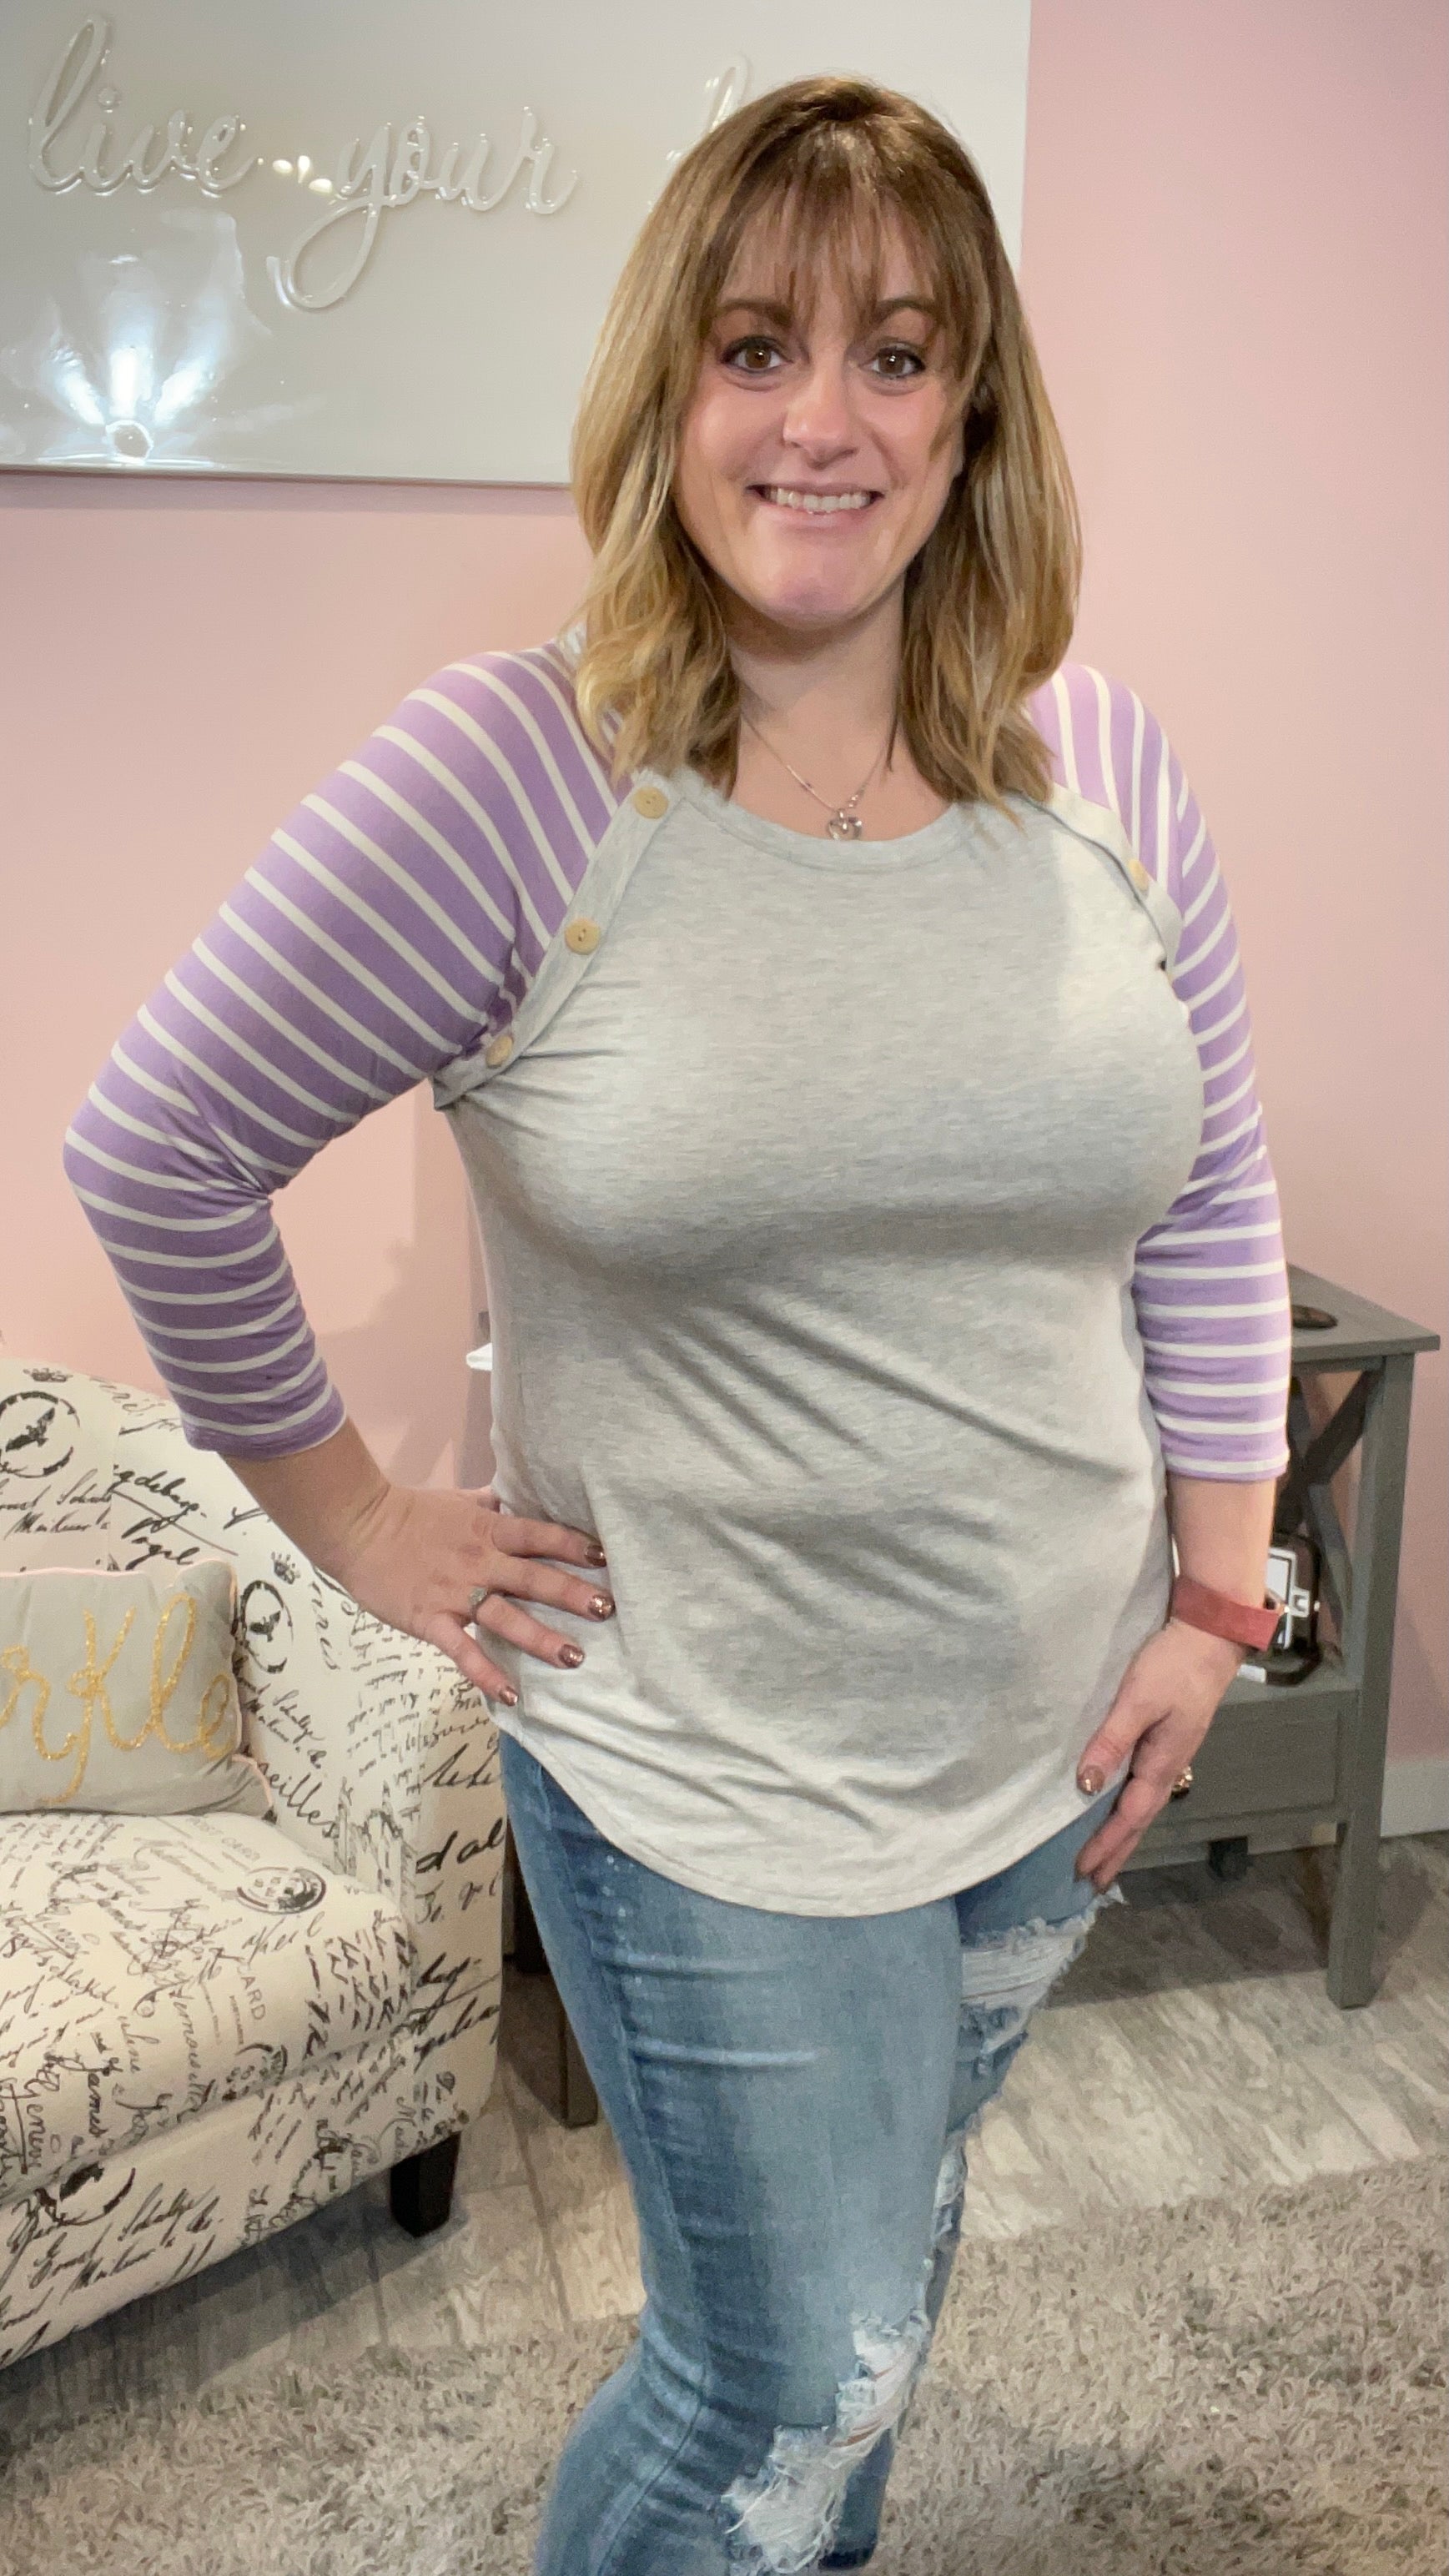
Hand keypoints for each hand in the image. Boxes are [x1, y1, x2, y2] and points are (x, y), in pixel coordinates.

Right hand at [329, 1479, 612, 1700]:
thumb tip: (522, 1497)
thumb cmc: (411, 1513)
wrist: (357, 1527)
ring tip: (575, 1658)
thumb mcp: (460, 1500)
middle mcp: (480, 1563)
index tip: (607, 1557)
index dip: (573, 1545)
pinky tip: (512, 1696)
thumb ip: (494, 1505)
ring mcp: (456, 1594)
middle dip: (571, 1594)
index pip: (540, 1535)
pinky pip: (463, 1652)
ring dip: (541, 1638)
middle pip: (533, 1578)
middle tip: (607, 1609)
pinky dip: (486, 1675)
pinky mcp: (431, 1621)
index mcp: (488, 1531)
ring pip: (506, 1618)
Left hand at [1073, 1618, 1243, 1891]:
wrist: (1210, 1636)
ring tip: (1103, 1854)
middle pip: (1140, 1819)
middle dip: (1117, 1850)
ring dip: (1123, 1832)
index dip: (1107, 1844)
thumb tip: (1088, 1785)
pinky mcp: (1168, 1738)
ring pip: (1143, 1804)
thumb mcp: (1137, 1700)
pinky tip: (1118, 1804)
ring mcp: (1171, 1753)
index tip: (1085, 1870)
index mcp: (1162, 1762)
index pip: (1130, 1816)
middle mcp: (1169, 1765)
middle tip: (1093, 1881)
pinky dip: (1129, 1806)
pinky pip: (1144, 1785)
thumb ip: (1112, 1741)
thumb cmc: (1173, 1666)